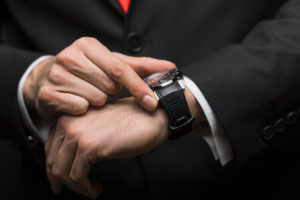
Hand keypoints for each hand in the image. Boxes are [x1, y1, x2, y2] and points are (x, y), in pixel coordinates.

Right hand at [23, 37, 175, 116]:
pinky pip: (80, 108)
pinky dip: (84, 108)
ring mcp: (56, 75)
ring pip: (95, 99)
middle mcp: (70, 56)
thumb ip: (141, 67)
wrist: (52, 79)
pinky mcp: (48, 93)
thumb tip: (171, 68)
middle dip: (111, 92)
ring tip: (90, 94)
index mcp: (87, 46)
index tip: (152, 102)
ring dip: (98, 101)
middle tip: (103, 88)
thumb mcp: (113, 64)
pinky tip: (78, 101)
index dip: (138, 88)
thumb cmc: (88, 71)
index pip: (120, 69)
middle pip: (108, 86)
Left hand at [45, 97, 168, 197]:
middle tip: (75, 189)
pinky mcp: (89, 146)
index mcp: (71, 115)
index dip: (53, 167)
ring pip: (62, 171)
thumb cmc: (132, 121)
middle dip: (61, 180)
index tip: (60, 179)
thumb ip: (82, 136)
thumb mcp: (99, 125)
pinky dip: (85, 188)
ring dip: (76, 187)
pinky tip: (96, 188)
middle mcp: (69, 122)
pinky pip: (77, 177)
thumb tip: (70, 160)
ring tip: (91, 189)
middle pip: (52, 160)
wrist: (152, 117)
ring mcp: (77, 133)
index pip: (50, 146)